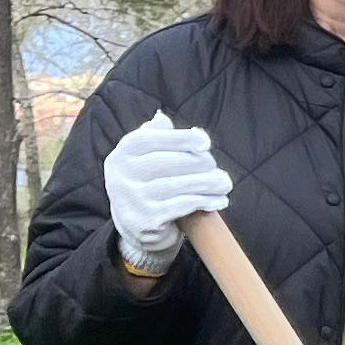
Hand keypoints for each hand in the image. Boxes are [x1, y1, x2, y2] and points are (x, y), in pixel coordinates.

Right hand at [105, 109, 228, 271]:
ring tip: (225, 183)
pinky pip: (180, 206)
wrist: (137, 226)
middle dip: (198, 164)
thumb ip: (154, 136)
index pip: (151, 139)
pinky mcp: (144, 220)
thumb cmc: (149, 183)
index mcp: (122, 153)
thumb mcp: (145, 157)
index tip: (205, 142)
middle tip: (217, 168)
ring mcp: (130, 199)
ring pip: (176, 185)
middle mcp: (120, 175)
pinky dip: (203, 201)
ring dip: (207, 183)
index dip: (181, 138)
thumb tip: (162, 118)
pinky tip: (218, 200)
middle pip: (167, 162)